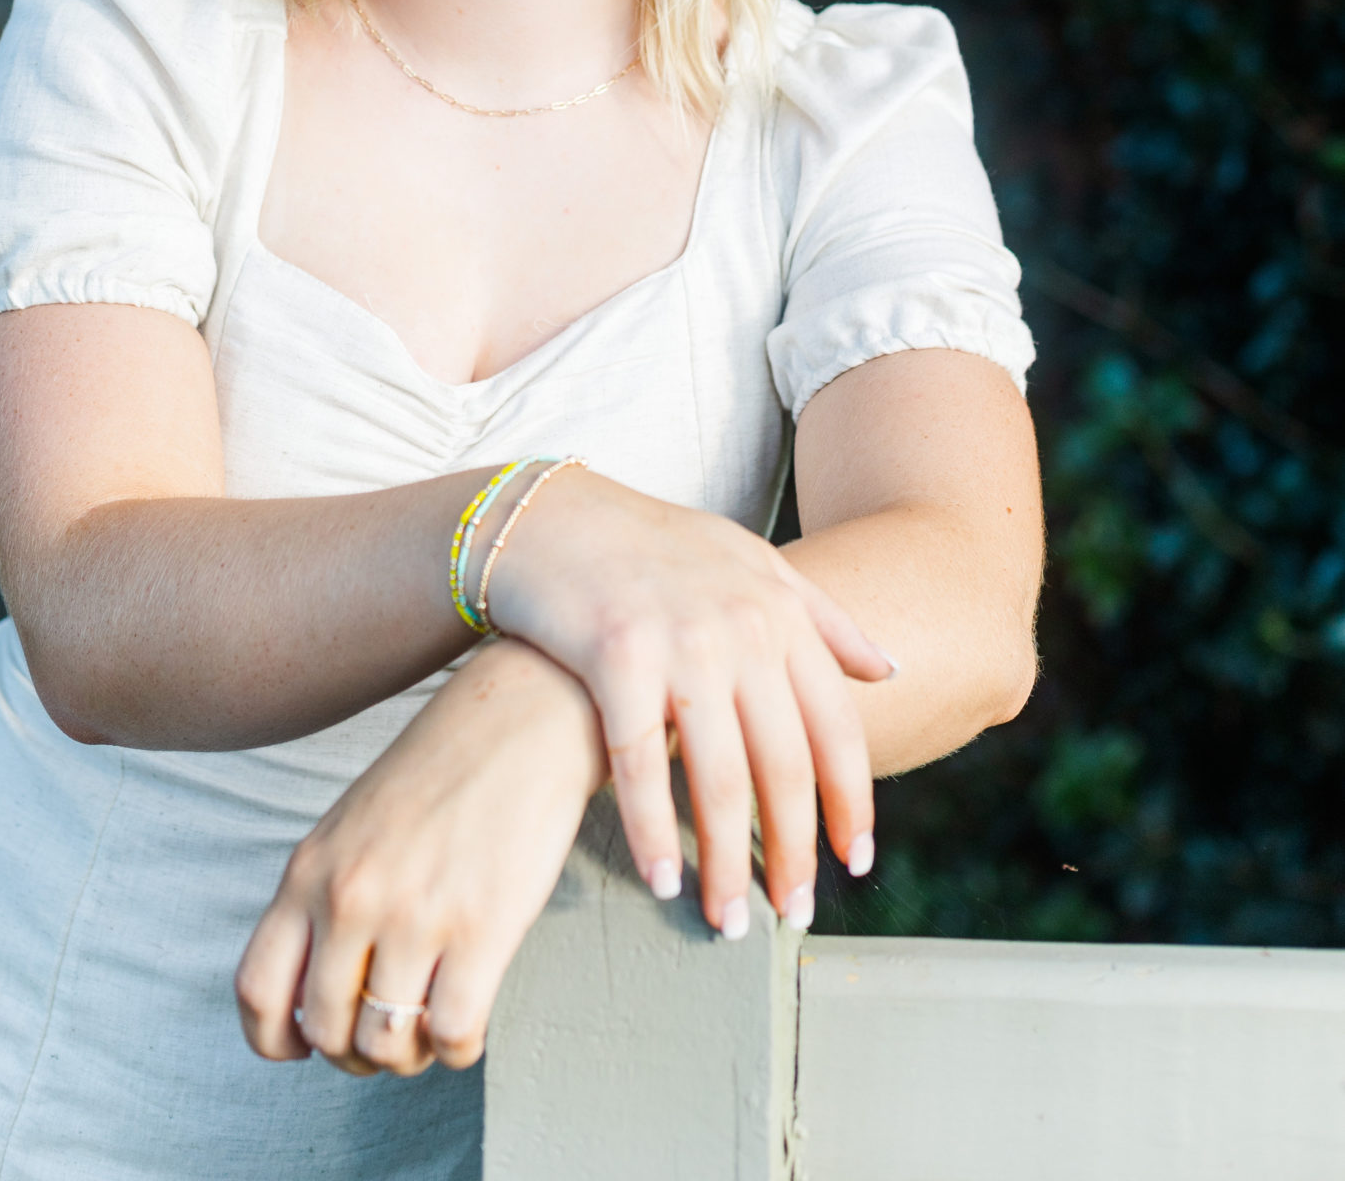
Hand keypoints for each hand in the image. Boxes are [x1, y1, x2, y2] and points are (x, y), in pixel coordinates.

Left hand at [236, 637, 605, 1076]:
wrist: (522, 718)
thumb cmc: (442, 771)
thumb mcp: (353, 826)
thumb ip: (327, 897)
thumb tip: (322, 990)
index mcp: (311, 869)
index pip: (258, 989)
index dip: (275, 1040)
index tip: (303, 1047)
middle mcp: (352, 896)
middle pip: (326, 1030)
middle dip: (355, 1052)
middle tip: (386, 1033)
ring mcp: (415, 914)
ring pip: (386, 1043)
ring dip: (407, 1055)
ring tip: (427, 1026)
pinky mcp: (481, 928)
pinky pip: (450, 1036)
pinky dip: (457, 1048)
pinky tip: (468, 1019)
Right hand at [482, 472, 893, 933]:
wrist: (549, 517)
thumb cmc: (649, 546)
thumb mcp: (748, 560)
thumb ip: (822, 616)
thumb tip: (890, 669)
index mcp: (779, 610)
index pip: (836, 728)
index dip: (852, 804)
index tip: (855, 864)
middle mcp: (741, 628)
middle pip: (786, 766)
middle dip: (793, 852)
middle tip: (794, 914)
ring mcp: (681, 642)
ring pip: (720, 779)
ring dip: (726, 863)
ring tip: (728, 921)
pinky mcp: (616, 657)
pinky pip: (642, 766)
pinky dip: (654, 833)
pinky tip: (661, 879)